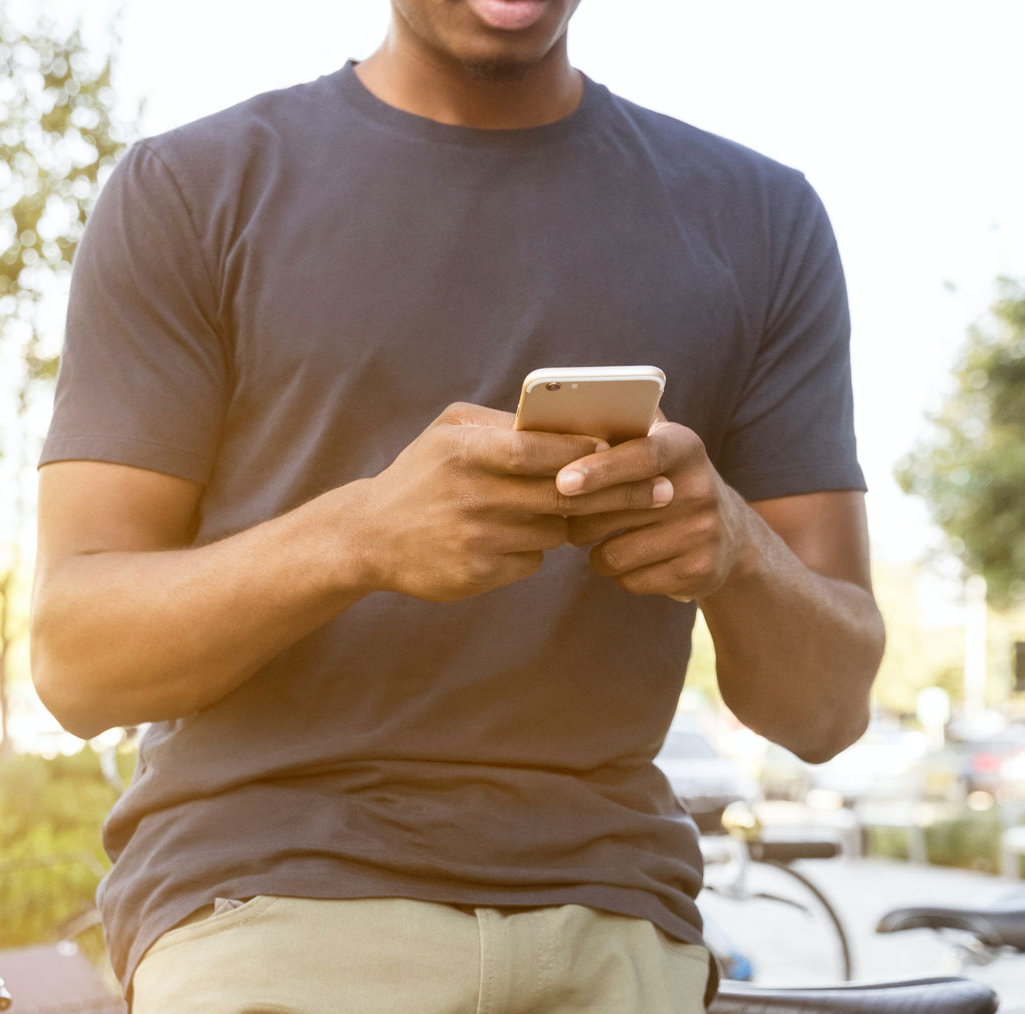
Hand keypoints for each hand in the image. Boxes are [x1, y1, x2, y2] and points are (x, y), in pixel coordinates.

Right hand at [356, 403, 672, 601]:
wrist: (369, 537)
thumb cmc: (421, 474)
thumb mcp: (449, 433)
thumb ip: (504, 425)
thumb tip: (571, 422)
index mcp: (466, 451)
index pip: (542, 450)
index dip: (587, 452)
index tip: (627, 451)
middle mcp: (471, 495)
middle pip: (563, 496)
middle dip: (618, 494)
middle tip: (661, 492)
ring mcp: (475, 538)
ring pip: (554, 531)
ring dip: (570, 522)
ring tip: (580, 511)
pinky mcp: (477, 574)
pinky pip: (532, 560)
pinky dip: (534, 549)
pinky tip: (517, 538)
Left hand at [561, 419, 752, 601]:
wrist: (730, 536)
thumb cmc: (668, 483)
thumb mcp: (658, 446)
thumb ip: (621, 429)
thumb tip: (558, 414)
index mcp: (685, 448)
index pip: (641, 456)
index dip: (599, 469)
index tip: (562, 482)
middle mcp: (700, 489)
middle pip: (615, 511)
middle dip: (578, 516)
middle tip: (565, 514)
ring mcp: (702, 533)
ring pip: (614, 554)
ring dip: (595, 551)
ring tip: (604, 538)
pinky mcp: (699, 571)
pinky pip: (629, 580)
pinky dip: (619, 574)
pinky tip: (632, 560)